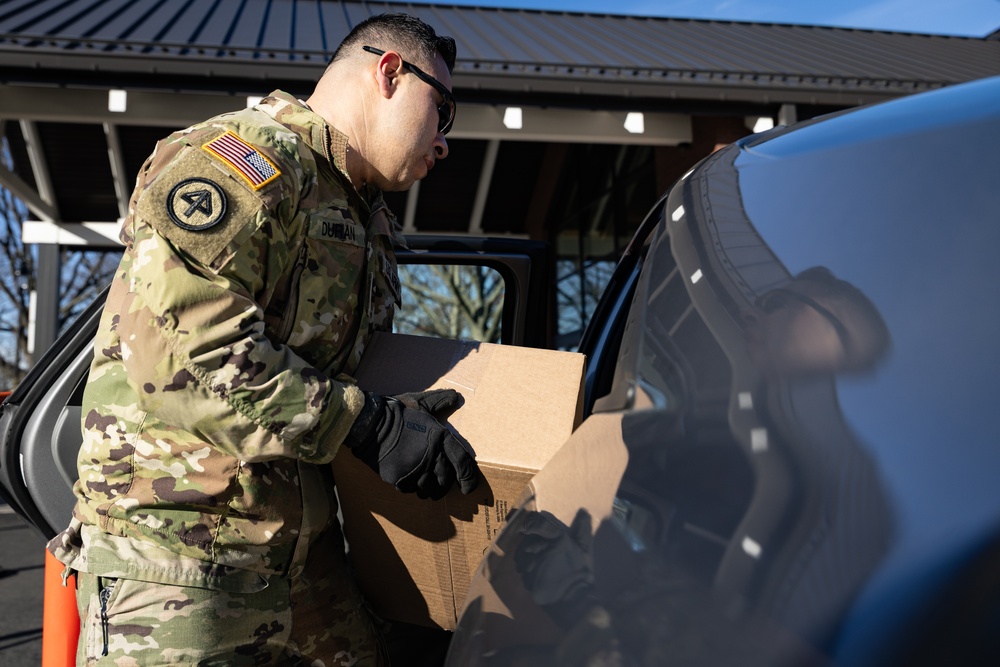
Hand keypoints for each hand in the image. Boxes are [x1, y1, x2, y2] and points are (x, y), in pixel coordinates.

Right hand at [345, 389, 478, 498]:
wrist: (370, 424)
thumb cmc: (397, 413)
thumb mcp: (421, 402)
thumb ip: (440, 401)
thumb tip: (456, 396)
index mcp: (440, 438)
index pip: (462, 463)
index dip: (468, 478)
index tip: (468, 488)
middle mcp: (431, 456)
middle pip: (446, 480)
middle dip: (445, 486)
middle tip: (440, 487)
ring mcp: (416, 469)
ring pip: (429, 489)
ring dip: (428, 490)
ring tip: (425, 487)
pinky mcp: (400, 478)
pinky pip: (411, 490)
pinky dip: (411, 488)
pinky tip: (408, 480)